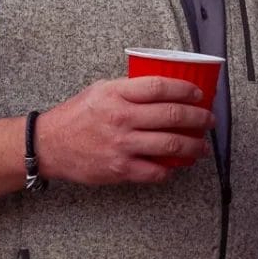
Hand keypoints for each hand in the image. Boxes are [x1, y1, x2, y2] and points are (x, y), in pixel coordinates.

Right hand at [37, 77, 212, 184]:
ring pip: (171, 145)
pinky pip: (156, 172)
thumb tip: (164, 87)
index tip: (199, 94)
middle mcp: (121, 118)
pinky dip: (171, 170)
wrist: (48, 145)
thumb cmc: (76, 116)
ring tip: (203, 146)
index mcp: (117, 94)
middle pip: (173, 115)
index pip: (161, 87)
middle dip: (200, 118)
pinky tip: (178, 166)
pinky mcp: (120, 169)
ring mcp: (122, 145)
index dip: (186, 90)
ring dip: (195, 146)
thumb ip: (130, 88)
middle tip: (209, 120)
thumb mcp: (101, 90)